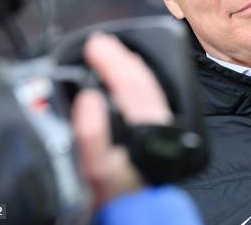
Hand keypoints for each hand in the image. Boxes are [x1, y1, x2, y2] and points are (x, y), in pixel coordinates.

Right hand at [71, 32, 172, 208]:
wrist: (135, 208)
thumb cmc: (115, 191)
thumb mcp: (97, 169)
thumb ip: (91, 135)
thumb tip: (89, 99)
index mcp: (144, 126)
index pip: (130, 83)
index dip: (111, 61)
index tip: (95, 45)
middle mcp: (158, 121)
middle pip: (142, 80)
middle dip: (120, 57)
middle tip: (99, 42)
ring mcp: (161, 123)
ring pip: (150, 86)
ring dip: (130, 65)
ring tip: (112, 51)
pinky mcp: (160, 128)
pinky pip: (152, 96)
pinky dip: (138, 80)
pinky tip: (129, 76)